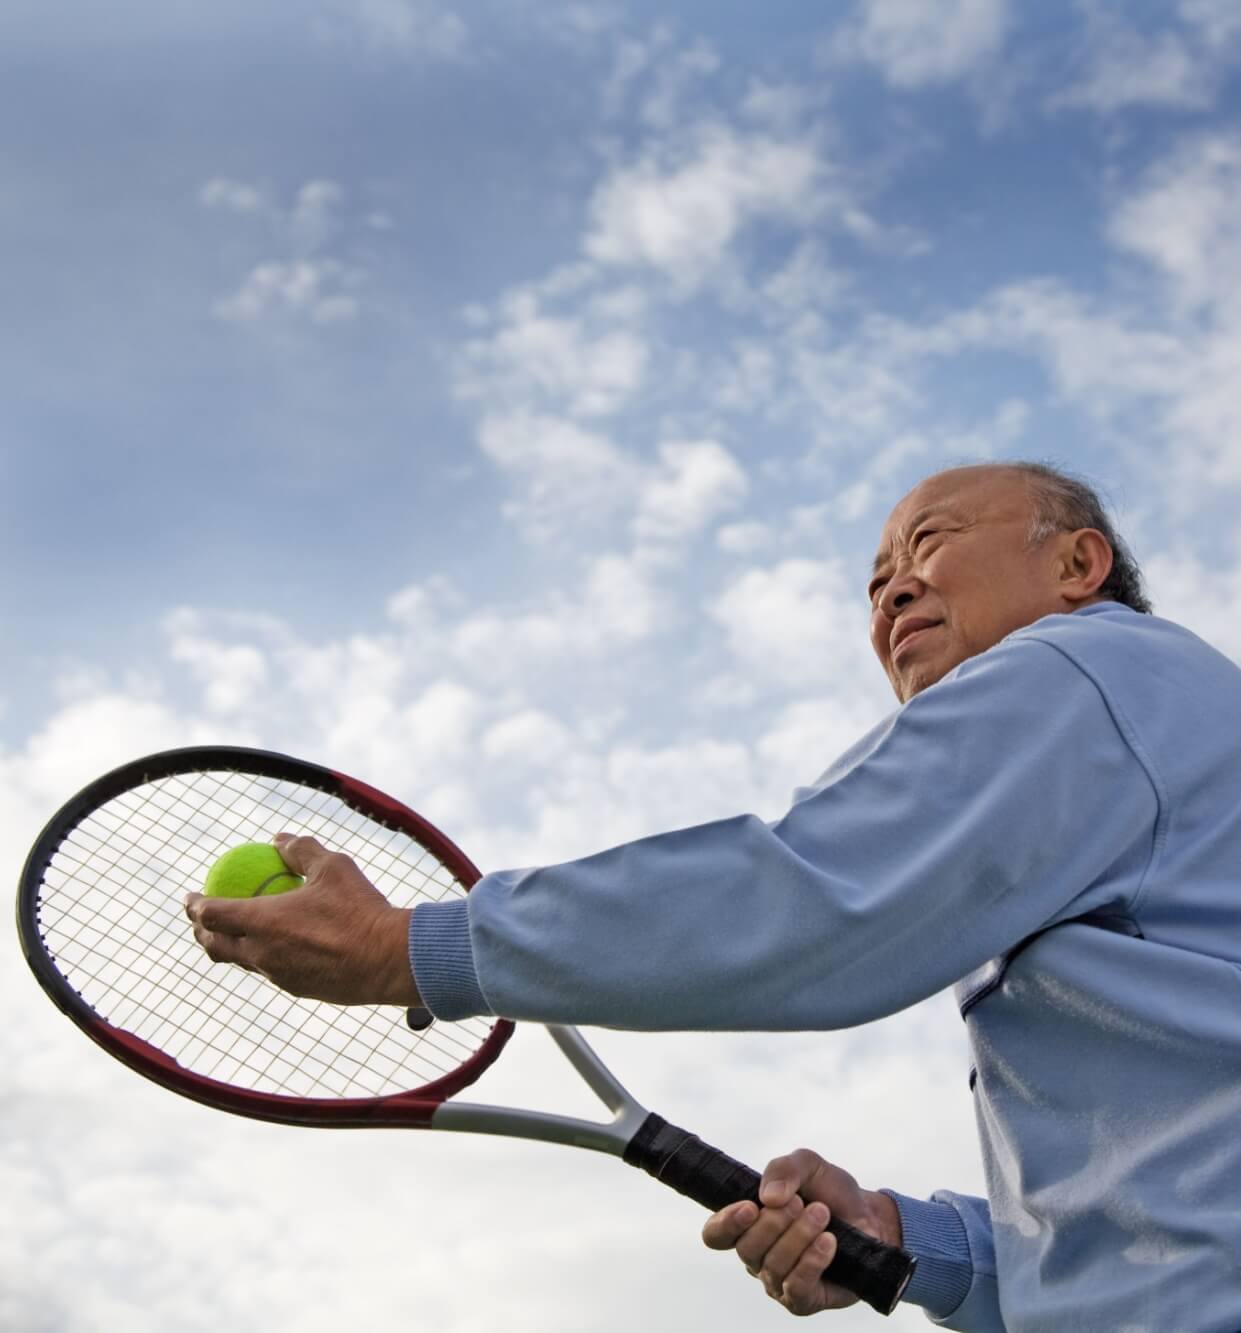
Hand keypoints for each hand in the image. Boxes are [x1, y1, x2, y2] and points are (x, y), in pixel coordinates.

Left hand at [184, 833, 420, 1006]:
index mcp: (262, 922)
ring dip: (230, 947)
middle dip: (200, 932)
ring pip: (242, 962)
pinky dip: (263, 957)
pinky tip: (279, 947)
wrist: (388, 959)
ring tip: (234, 934)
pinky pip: (270, 971)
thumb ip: (301, 851)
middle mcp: (261, 953)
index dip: (194, 905)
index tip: (190, 896)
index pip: (212, 914)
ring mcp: (278, 975)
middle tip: (201, 920)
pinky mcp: (297, 989)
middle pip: (215, 946)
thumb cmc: (359, 909)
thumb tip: (278, 839)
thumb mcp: (333, 867)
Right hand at [701, 1149, 901, 1316]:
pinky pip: (796, 1287)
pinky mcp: (802, 1300)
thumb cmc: (832, 1193)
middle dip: (776, 1222)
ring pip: (773, 1265)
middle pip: (747, 1248)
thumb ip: (784, 1169)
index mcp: (749, 1224)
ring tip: (823, 1216)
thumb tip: (767, 1197)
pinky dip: (812, 1260)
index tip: (751, 1207)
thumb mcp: (809, 1165)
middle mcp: (757, 1256)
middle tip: (803, 1203)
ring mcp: (778, 1281)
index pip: (716, 1234)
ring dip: (800, 1236)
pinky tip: (829, 1242)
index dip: (726, 1223)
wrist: (871, 1219)